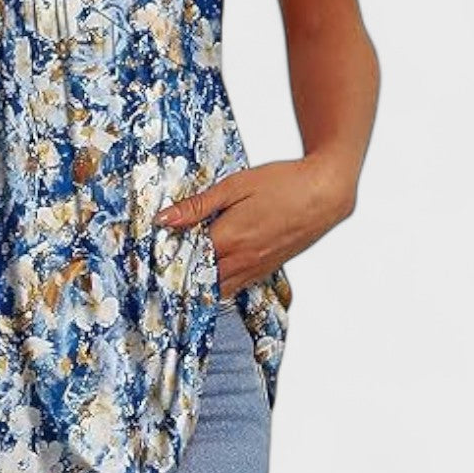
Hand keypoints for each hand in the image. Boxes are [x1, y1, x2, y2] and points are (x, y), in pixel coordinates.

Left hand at [153, 155, 354, 298]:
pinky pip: (238, 285)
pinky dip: (220, 283)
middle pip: (200, 281)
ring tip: (181, 273)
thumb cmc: (282, 183)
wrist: (325, 193)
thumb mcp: (234, 186)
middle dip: (179, 277)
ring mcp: (257, 267)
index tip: (148, 258)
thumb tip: (163, 219)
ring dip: (200, 284)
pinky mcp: (268, 268)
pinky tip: (212, 270)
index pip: (186, 260)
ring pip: (219, 289)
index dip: (165, 259)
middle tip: (158, 271)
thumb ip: (197, 206)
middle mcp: (242, 259)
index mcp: (230, 238)